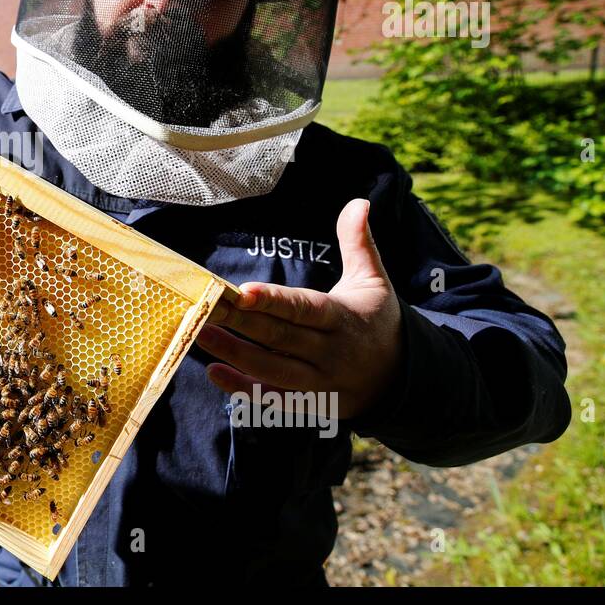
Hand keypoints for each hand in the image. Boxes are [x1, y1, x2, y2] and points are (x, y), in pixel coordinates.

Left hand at [197, 198, 403, 418]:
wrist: (402, 379)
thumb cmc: (378, 321)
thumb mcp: (373, 281)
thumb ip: (358, 242)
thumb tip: (358, 201)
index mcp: (342, 318)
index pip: (304, 309)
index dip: (274, 302)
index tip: (242, 292)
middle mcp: (329, 351)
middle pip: (280, 338)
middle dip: (242, 323)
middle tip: (207, 306)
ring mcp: (319, 380)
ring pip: (272, 370)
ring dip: (235, 354)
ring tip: (201, 334)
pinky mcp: (309, 402)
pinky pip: (273, 398)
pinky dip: (243, 388)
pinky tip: (213, 371)